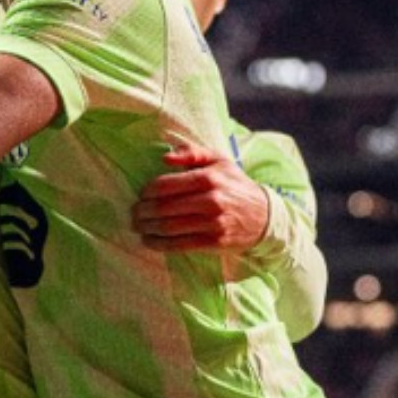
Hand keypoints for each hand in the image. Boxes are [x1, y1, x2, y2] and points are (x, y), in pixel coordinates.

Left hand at [132, 144, 268, 252]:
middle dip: (143, 211)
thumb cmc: (234, 185)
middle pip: (164, 207)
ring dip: (148, 228)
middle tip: (133, 213)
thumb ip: (192, 153)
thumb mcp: (219, 160)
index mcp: (208, 178)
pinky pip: (180, 245)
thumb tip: (165, 157)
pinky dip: (160, 244)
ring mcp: (213, 223)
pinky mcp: (214, 243)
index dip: (147, 191)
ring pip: (170, 227)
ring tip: (138, 226)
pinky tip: (149, 241)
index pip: (166, 185)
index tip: (140, 195)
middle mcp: (211, 200)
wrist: (264, 216)